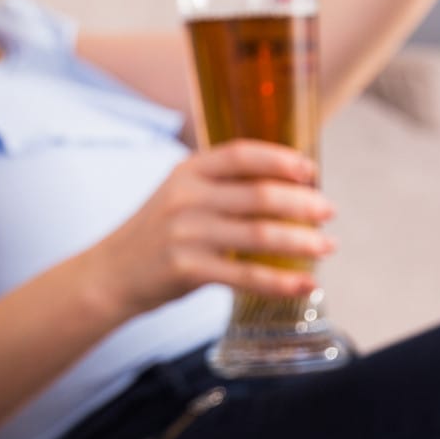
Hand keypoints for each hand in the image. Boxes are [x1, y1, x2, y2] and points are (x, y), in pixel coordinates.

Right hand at [84, 142, 335, 317]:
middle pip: (259, 194)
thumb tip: (287, 187)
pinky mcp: (188, 269)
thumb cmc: (156, 234)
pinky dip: (282, 281)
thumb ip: (221, 187)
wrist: (111, 273)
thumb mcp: (179, 195)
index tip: (310, 170)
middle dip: (303, 203)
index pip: (241, 154)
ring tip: (327, 247)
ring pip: (260, 234)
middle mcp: (186, 198)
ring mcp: (186, 234)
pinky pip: (247, 274)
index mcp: (187, 172)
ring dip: (302, 242)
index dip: (280, 159)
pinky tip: (305, 284)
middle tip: (329, 212)